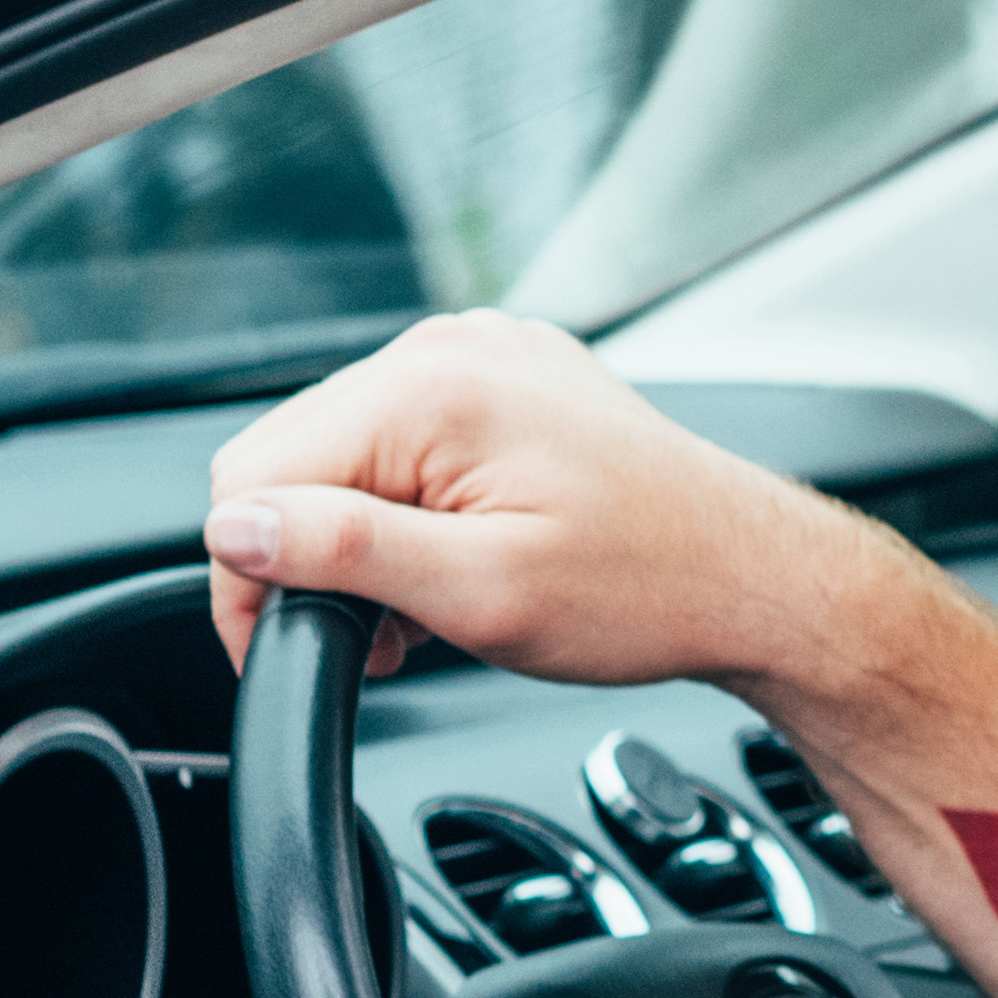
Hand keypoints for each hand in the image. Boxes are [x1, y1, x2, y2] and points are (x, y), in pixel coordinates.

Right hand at [202, 311, 896, 692]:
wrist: (760, 579)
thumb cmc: (651, 589)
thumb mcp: (480, 592)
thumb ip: (344, 552)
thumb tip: (237, 528)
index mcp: (432, 389)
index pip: (253, 476)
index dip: (253, 578)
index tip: (290, 647)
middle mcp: (452, 351)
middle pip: (290, 458)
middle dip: (308, 559)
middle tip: (377, 636)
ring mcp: (486, 359)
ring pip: (344, 455)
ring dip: (360, 541)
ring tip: (425, 608)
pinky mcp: (511, 384)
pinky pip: (406, 442)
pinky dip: (407, 511)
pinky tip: (454, 561)